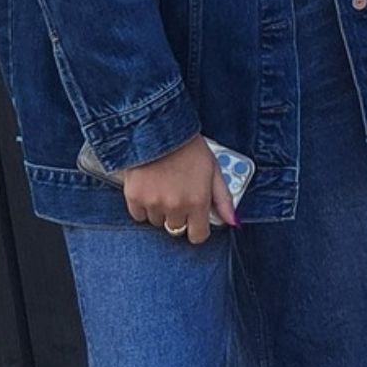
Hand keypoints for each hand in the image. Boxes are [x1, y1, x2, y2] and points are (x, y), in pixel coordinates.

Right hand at [120, 135, 236, 243]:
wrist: (160, 130)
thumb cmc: (190, 149)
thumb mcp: (214, 171)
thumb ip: (223, 199)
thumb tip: (233, 221)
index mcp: (198, 201)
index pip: (198, 235)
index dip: (198, 229)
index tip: (197, 222)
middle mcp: (175, 206)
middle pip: (176, 229)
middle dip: (180, 217)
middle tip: (179, 196)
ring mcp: (153, 203)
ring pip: (157, 222)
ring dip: (161, 211)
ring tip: (165, 188)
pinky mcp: (134, 198)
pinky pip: (139, 216)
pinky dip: (144, 207)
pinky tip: (150, 189)